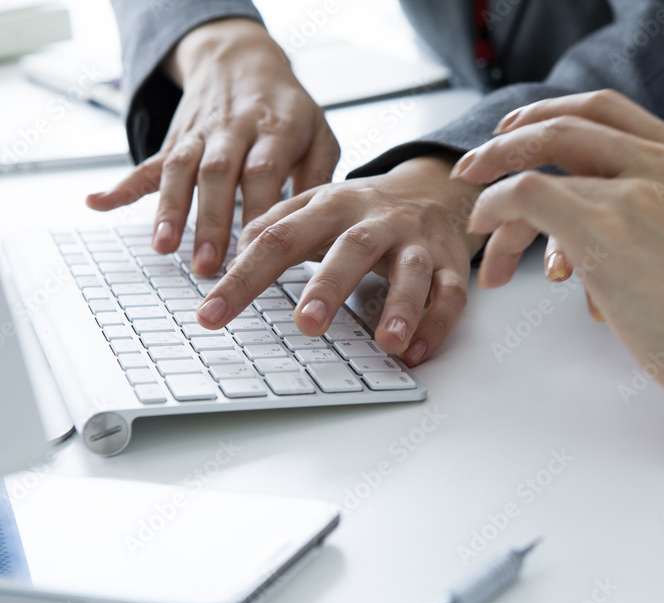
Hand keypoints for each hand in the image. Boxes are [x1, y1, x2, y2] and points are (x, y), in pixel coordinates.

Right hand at [86, 18, 338, 275]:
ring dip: (169, 209)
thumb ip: (318, 177)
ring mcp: (200, 134)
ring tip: (162, 246)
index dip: (258, 210)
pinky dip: (121, 185)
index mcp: (275, 128)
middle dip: (210, 220)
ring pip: (180, 170)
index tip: (257, 251)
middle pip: (218, 174)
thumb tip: (316, 225)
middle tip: (207, 264)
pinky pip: (146, 162)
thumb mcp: (319, 133)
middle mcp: (234, 129)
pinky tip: (96, 203)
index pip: (264, 171)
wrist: (242, 60)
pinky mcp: (176, 140)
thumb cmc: (288, 109)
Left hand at [195, 153, 487, 366]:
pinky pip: (451, 294)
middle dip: (331, 286)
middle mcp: (376, 222)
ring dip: (403, 306)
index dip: (244, 277)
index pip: (281, 239)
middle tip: (307, 324)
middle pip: (352, 248)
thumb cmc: (365, 209)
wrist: (435, 188)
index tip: (212, 314)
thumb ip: (276, 224)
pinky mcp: (449, 264)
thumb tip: (232, 253)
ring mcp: (417, 243)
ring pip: (412, 272)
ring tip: (388, 343)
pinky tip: (416, 352)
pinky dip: (438, 323)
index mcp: (332, 206)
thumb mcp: (317, 206)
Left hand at [463, 93, 663, 305]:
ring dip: (494, 188)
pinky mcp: (605, 228)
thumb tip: (610, 253)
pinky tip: (485, 231)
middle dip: (509, 139)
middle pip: (566, 123)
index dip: (554, 114)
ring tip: (475, 222)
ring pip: (538, 162)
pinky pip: (528, 194)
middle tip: (476, 165)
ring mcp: (633, 192)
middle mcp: (661, 164)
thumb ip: (663, 225)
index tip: (521, 132)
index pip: (608, 110)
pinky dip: (496, 208)